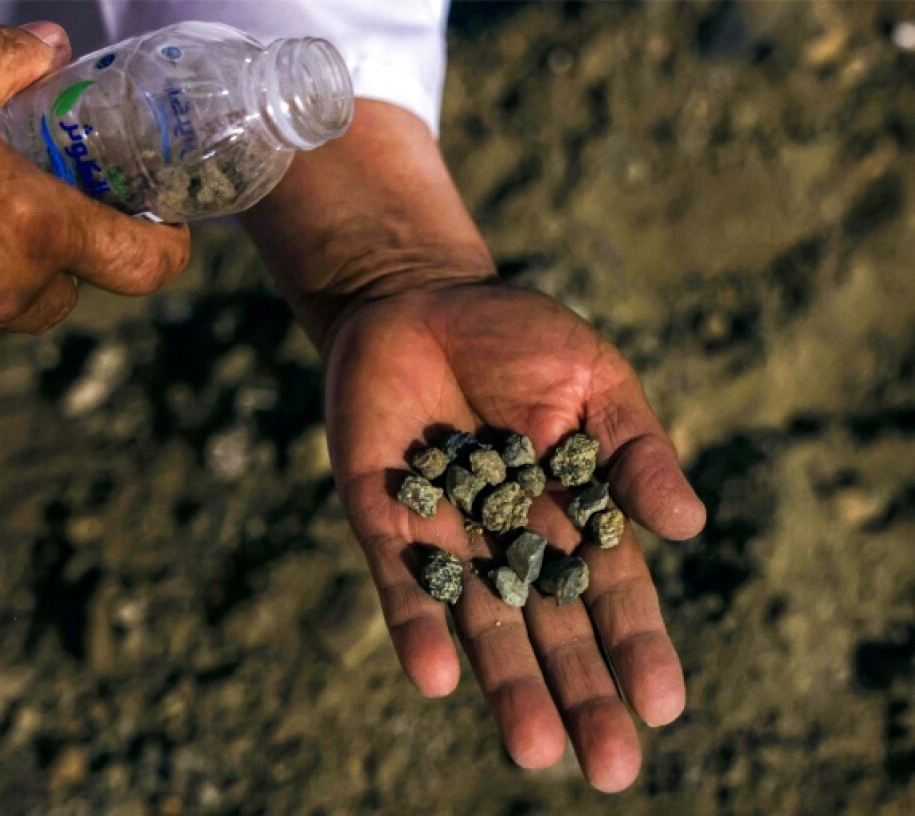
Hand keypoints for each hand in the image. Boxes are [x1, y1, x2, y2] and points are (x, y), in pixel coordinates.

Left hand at [322, 280, 705, 791]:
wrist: (417, 300)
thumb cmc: (518, 336)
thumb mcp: (594, 381)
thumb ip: (633, 452)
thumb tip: (689, 528)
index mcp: (570, 508)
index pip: (608, 590)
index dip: (634, 646)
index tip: (662, 707)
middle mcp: (508, 535)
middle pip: (547, 624)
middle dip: (579, 692)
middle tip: (609, 768)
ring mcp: (443, 529)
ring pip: (477, 618)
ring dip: (504, 682)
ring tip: (535, 747)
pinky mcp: (381, 513)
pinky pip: (400, 579)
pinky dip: (417, 625)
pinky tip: (438, 677)